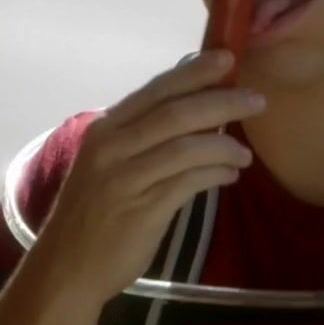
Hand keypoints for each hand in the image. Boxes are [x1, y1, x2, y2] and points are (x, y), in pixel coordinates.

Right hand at [27, 49, 264, 317]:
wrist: (67, 266)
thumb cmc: (94, 212)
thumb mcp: (108, 163)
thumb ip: (143, 136)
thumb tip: (196, 108)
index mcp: (106, 129)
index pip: (156, 90)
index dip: (193, 72)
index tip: (227, 58)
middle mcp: (112, 147)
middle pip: (175, 113)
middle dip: (221, 101)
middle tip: (256, 99)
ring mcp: (126, 178)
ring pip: (186, 147)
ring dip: (224, 145)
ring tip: (246, 153)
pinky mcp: (142, 210)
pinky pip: (188, 182)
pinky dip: (215, 173)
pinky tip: (230, 175)